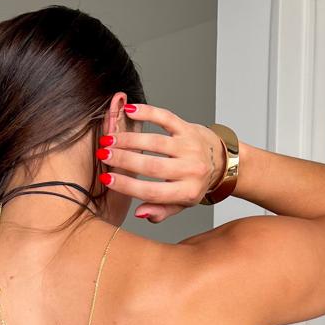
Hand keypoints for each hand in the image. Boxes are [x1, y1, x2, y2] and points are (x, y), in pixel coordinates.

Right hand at [98, 103, 226, 222]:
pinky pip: (166, 118)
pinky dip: (148, 112)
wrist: (222, 162)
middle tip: (103, 156)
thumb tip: (139, 213)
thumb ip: (161, 211)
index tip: (106, 179)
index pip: (152, 191)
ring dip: (129, 139)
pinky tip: (130, 110)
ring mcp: (190, 146)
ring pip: (155, 142)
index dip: (127, 186)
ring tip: (109, 139)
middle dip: (124, 160)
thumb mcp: (181, 204)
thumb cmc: (195, 184)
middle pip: (152, 165)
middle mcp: (191, 169)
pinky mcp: (188, 128)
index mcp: (188, 191)